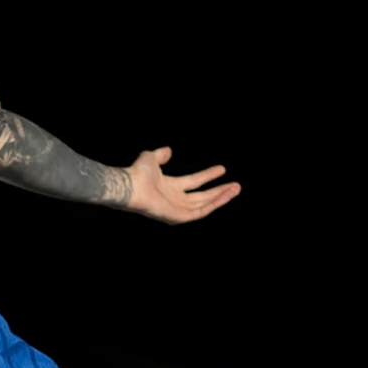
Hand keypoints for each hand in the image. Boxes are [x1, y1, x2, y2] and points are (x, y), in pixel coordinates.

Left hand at [121, 146, 240, 223]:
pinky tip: (225, 195)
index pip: (194, 182)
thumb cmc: (137, 173)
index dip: (208, 175)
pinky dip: (214, 204)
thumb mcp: (150, 158)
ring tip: (235, 189)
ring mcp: (177, 210)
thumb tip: (169, 150)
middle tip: (236, 185)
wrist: (131, 185)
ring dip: (221, 197)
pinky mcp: (178, 217)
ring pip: (204, 204)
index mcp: (169, 187)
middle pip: (202, 196)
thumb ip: (160, 155)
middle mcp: (174, 199)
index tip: (222, 169)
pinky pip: (200, 212)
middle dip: (219, 190)